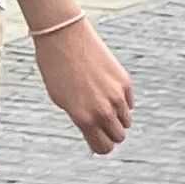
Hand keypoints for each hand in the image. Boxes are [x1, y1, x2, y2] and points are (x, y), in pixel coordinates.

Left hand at [31, 16, 131, 152]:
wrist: (63, 35)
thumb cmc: (55, 67)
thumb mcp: (61, 99)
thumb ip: (80, 118)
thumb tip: (94, 133)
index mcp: (84, 118)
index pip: (103, 147)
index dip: (101, 145)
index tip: (97, 138)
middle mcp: (103, 111)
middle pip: (118, 137)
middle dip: (110, 132)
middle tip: (101, 121)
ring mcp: (116, 97)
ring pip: (126, 121)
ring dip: (118, 117)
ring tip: (104, 103)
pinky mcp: (124, 82)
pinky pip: (129, 103)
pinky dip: (122, 101)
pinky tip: (107, 88)